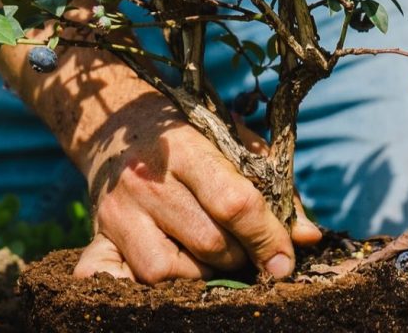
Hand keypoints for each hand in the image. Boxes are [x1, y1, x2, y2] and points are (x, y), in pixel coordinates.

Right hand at [73, 93, 320, 283]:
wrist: (114, 123)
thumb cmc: (188, 133)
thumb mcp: (232, 142)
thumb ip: (273, 186)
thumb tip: (308, 236)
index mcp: (186, 148)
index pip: (235, 204)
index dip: (268, 237)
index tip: (286, 260)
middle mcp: (148, 181)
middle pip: (209, 243)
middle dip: (240, 256)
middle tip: (246, 249)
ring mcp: (119, 210)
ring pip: (170, 271)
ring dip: (201, 273)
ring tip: (209, 254)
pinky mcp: (99, 232)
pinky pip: (121, 277)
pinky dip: (146, 284)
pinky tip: (170, 270)